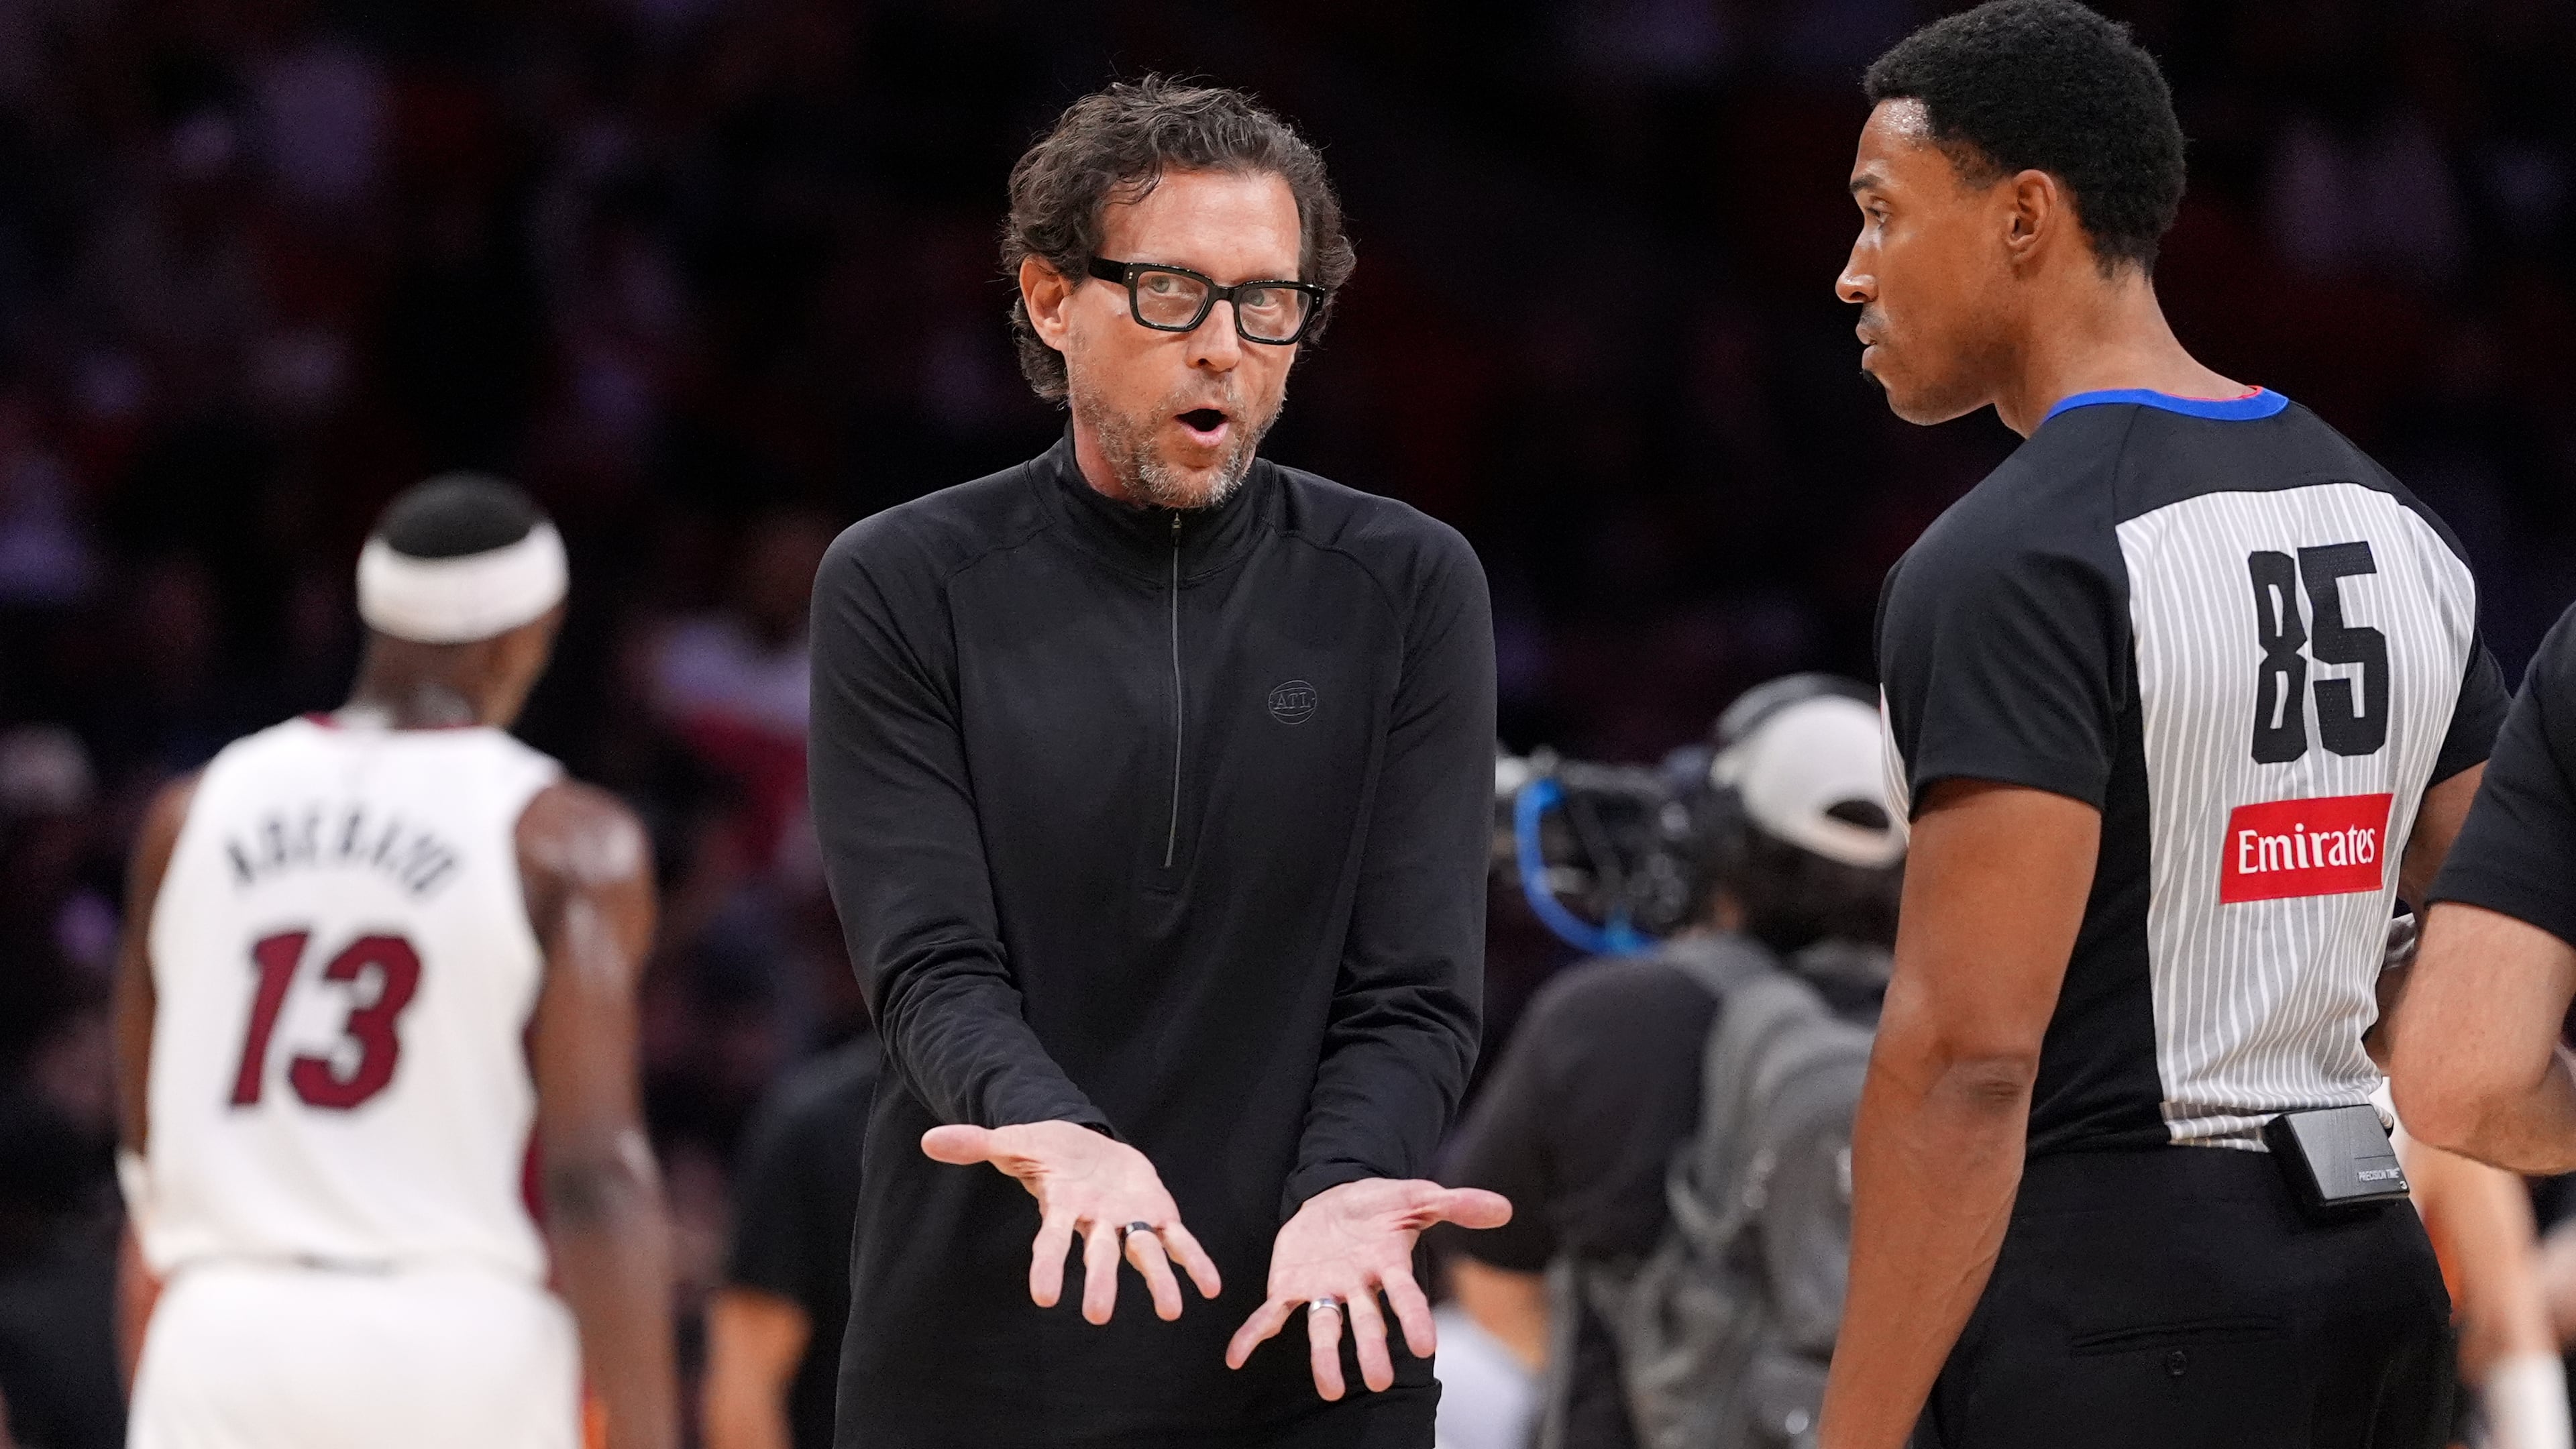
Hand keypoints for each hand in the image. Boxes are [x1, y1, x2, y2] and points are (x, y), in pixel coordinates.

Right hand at [922, 1121, 1221, 1324]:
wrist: (1087, 1144)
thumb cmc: (1047, 1149)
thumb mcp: (1014, 1140)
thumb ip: (977, 1144)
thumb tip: (929, 1140)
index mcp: (1064, 1208)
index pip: (1050, 1242)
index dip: (1047, 1266)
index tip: (1042, 1297)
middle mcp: (1097, 1223)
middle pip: (1098, 1254)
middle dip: (1099, 1283)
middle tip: (1096, 1317)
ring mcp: (1129, 1220)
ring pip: (1144, 1252)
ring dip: (1159, 1281)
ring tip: (1172, 1312)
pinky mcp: (1158, 1211)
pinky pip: (1180, 1240)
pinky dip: (1195, 1262)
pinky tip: (1212, 1287)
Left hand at [1224, 1179, 1510, 1399]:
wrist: (1333, 1199)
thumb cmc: (1378, 1205)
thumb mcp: (1416, 1196)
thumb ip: (1455, 1203)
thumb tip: (1503, 1208)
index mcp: (1386, 1266)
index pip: (1405, 1296)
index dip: (1415, 1319)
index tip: (1429, 1346)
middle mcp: (1356, 1287)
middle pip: (1366, 1323)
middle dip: (1372, 1351)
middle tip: (1380, 1381)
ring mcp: (1322, 1290)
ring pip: (1324, 1329)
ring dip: (1324, 1358)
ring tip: (1328, 1388)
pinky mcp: (1289, 1287)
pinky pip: (1271, 1316)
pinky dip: (1253, 1335)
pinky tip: (1236, 1357)